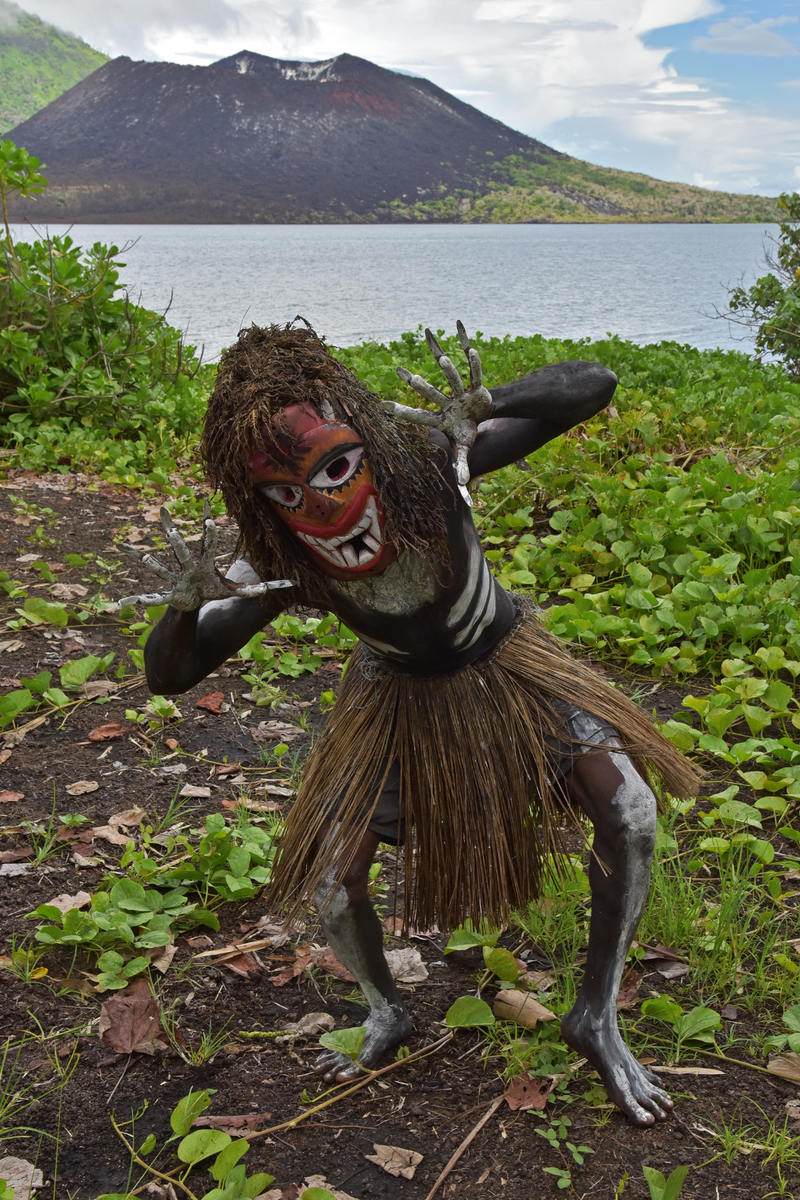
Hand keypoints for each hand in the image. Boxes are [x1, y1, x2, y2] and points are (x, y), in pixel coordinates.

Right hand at [117, 502, 294, 609]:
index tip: (205, 503)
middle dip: (171, 529)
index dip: (207, 523)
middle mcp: (187, 570)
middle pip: (180, 546)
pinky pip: (152, 600)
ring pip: (158, 568)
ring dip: (141, 559)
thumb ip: (267, 588)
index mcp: (206, 565)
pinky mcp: (168, 601)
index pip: (209, 540)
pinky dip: (136, 602)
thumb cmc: (218, 600)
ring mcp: (175, 584)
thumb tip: (294, 582)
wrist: (198, 620)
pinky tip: (120, 604)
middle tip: (162, 509)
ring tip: (123, 548)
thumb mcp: (241, 595)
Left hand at [389, 321, 492, 505]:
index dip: (404, 412)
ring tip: (442, 358)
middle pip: (432, 394)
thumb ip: (461, 465)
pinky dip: (475, 363)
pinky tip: (470, 348)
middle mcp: (447, 403)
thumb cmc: (467, 432)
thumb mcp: (464, 449)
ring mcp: (460, 393)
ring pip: (453, 380)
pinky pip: (475, 373)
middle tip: (404, 374)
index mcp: (441, 419)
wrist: (482, 415)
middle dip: (420, 386)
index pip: (419, 416)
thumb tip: (462, 484)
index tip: (383, 406)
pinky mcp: (475, 386)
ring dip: (448, 369)